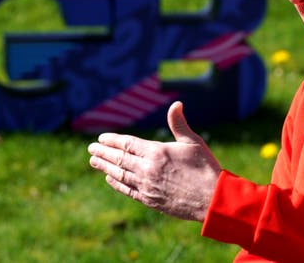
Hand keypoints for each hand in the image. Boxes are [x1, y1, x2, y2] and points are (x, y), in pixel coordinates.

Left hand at [87, 101, 220, 221]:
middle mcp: (147, 169)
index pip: (127, 144)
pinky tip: (109, 179)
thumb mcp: (193, 142)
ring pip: (120, 174)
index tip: (101, 138)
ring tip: (94, 161)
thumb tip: (176, 103)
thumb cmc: (205, 168)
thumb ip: (178, 123)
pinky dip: (116, 183)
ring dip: (105, 167)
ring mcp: (147, 186)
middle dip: (103, 152)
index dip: (113, 140)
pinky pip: (127, 190)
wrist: (211, 199)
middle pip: (119, 159)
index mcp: (157, 152)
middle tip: (91, 148)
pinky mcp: (149, 200)